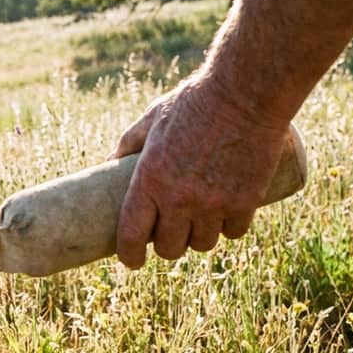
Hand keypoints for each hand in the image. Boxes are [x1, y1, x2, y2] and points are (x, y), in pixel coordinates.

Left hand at [111, 75, 289, 268]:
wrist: (246, 92)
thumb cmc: (194, 101)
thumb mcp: (152, 118)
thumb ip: (129, 142)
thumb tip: (107, 161)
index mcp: (150, 180)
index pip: (132, 235)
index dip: (129, 255)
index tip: (132, 260)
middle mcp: (179, 199)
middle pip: (169, 248)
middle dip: (167, 245)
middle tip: (170, 233)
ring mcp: (213, 203)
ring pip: (203, 244)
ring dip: (199, 237)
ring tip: (198, 223)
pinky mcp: (245, 201)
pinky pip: (234, 233)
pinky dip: (230, 227)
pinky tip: (226, 217)